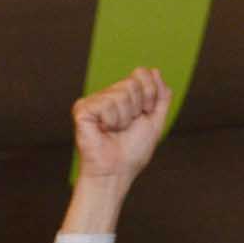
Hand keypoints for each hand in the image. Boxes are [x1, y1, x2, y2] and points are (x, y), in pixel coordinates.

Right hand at [73, 67, 173, 185]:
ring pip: (120, 94)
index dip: (149, 94)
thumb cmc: (132, 152)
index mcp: (124, 96)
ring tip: (114, 131)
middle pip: (131, 83)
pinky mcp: (82, 109)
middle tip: (126, 127)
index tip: (144, 115)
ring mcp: (94, 101)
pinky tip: (103, 130)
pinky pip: (105, 104)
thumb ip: (161, 96)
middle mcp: (108, 95)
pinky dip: (110, 121)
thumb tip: (155, 71)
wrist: (117, 172)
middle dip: (137, 108)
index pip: (141, 73)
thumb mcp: (155, 122)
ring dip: (123, 119)